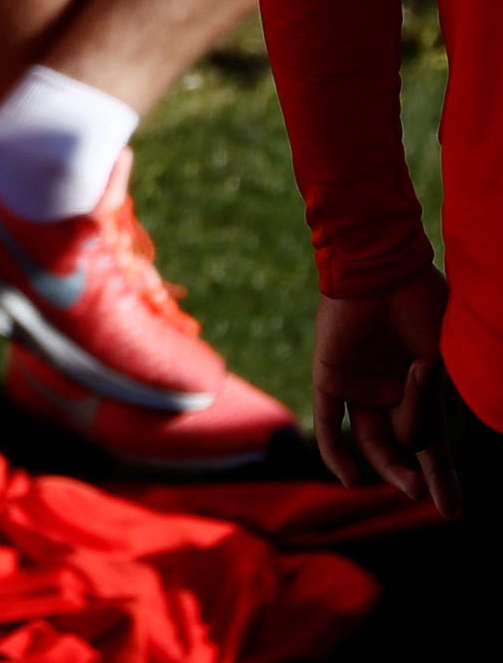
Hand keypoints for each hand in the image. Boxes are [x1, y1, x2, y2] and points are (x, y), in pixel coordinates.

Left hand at [314, 273, 458, 514]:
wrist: (385, 270)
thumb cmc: (426, 310)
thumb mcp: (442, 367)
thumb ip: (430, 408)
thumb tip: (418, 446)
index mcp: (427, 385)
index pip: (435, 441)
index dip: (444, 476)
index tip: (451, 511)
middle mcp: (394, 389)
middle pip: (404, 444)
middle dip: (417, 472)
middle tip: (427, 495)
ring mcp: (362, 384)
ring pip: (374, 438)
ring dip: (388, 464)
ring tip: (409, 484)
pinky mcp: (331, 377)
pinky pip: (329, 422)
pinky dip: (335, 450)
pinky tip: (348, 479)